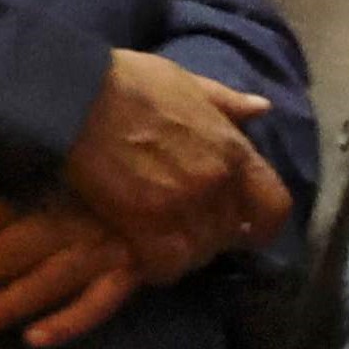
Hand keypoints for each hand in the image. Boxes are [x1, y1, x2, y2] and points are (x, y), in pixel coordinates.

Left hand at [0, 190, 138, 346]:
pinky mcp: (130, 274)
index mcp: (33, 191)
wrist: (161, 196)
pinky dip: (68, 321)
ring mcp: (99, 248)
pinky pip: (98, 303)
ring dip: (0, 306)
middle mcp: (63, 218)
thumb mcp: (36, 192)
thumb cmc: (84, 201)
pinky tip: (34, 340)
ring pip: (44, 281)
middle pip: (3, 251)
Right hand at [59, 48, 285, 277]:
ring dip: (183, 253)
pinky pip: (166, 264)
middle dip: (212, 236)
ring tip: (161, 241)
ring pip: (200, 252)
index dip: (264, 225)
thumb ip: (226, 103)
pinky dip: (156, 266)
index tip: (247, 230)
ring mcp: (183, 204)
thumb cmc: (126, 81)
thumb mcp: (187, 82)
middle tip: (185, 229)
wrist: (73, 93)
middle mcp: (218, 182)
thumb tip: (262, 108)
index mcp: (234, 150)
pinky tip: (141, 255)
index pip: (275, 206)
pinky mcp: (144, 222)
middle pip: (230, 233)